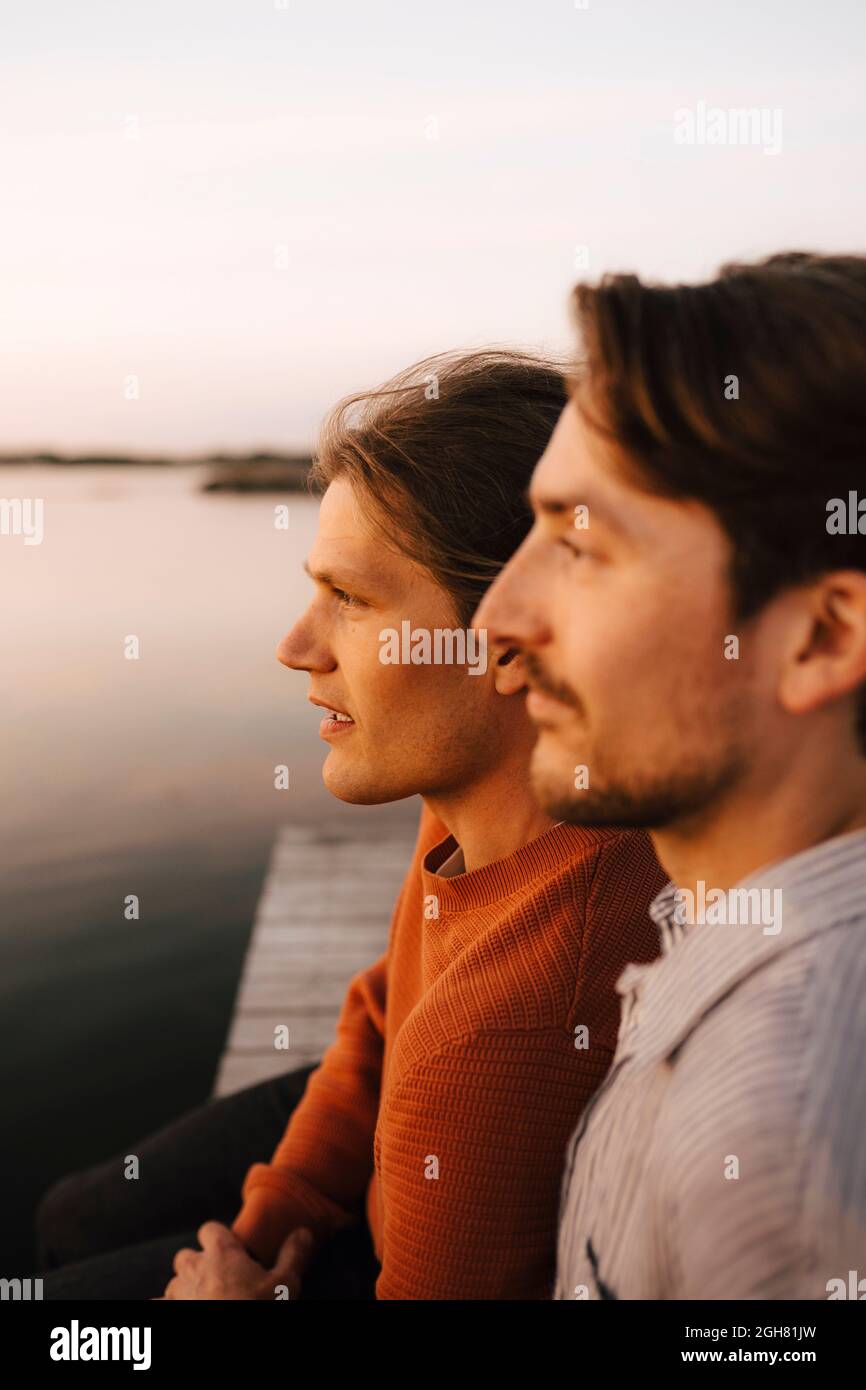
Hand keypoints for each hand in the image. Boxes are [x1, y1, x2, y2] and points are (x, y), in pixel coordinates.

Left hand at [155, 1221, 314, 1299]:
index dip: (219, 1236)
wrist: (232, 1345)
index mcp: (222, 1253)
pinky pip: (158, 1305)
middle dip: (197, 1263)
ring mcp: (177, 1293)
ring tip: (203, 1299)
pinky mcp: (167, 1313)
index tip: (232, 1250)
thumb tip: (303, 1232)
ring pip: (174, 1282)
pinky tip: (177, 1310)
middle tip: (217, 1278)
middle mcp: (194, 1268)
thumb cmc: (257, 1310)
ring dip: (184, 1287)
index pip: (210, 1229)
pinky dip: (166, 1307)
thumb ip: (292, 1254)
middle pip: (186, 1255)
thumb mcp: (285, 1283)